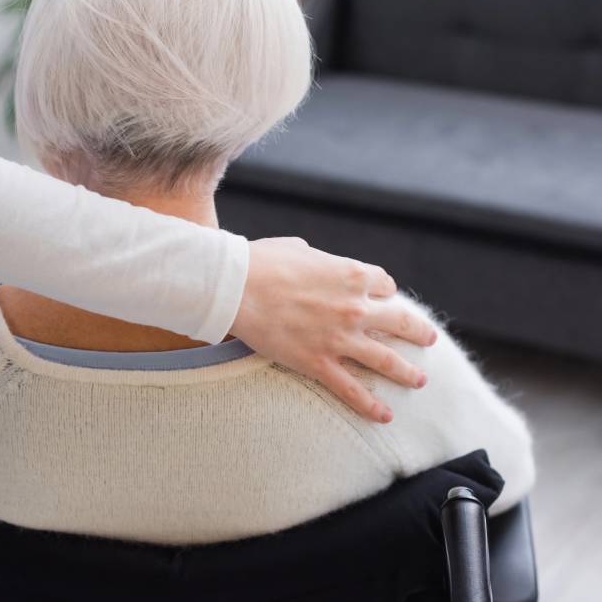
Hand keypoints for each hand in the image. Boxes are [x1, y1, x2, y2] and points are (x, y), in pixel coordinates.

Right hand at [230, 238, 437, 422]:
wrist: (237, 287)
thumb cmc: (260, 262)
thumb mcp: (296, 249)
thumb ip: (314, 260)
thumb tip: (311, 262)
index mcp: (351, 274)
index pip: (384, 286)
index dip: (383, 292)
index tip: (381, 298)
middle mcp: (355, 307)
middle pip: (400, 322)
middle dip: (418, 332)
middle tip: (428, 338)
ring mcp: (340, 338)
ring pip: (386, 360)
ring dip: (407, 372)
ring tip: (419, 380)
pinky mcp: (318, 363)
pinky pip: (352, 390)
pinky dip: (370, 406)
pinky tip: (385, 416)